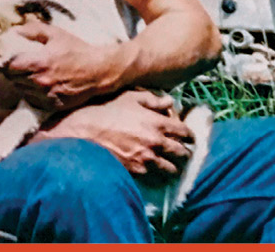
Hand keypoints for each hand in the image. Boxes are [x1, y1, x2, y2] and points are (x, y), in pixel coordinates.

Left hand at [3, 21, 123, 109]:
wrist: (98, 71)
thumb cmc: (76, 50)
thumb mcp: (56, 34)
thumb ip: (33, 30)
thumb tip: (15, 30)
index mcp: (39, 63)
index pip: (9, 66)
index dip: (6, 62)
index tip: (8, 58)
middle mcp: (40, 81)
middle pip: (13, 79)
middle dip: (13, 72)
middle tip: (19, 65)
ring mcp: (46, 96)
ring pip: (22, 90)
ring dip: (22, 83)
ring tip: (31, 74)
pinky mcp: (53, 106)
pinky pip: (33, 100)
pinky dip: (32, 93)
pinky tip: (39, 85)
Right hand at [35, 89, 194, 179]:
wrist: (85, 132)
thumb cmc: (105, 110)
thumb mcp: (128, 98)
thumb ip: (152, 100)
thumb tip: (169, 102)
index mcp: (158, 122)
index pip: (185, 132)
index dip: (190, 135)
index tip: (189, 137)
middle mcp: (157, 142)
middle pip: (182, 153)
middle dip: (184, 153)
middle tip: (183, 152)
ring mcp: (147, 159)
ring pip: (171, 169)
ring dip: (172, 166)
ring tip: (170, 165)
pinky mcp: (137, 171)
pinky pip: (154, 176)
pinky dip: (156, 174)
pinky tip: (152, 170)